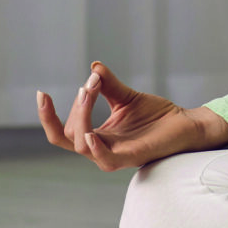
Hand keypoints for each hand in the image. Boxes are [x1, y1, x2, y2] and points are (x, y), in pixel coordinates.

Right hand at [37, 61, 227, 173]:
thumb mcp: (127, 97)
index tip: (41, 93)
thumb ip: (108, 86)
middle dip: (74, 106)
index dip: (47, 116)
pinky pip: (105, 159)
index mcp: (96, 137)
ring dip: (81, 115)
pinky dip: (95, 148)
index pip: (61, 132)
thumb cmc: (157, 115)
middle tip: (90, 84)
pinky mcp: (132, 157)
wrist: (186, 123)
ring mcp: (115, 155)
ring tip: (90, 90)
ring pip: (82, 143)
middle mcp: (101, 148)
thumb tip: (93, 67)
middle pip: (68, 135)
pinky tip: (92, 133)